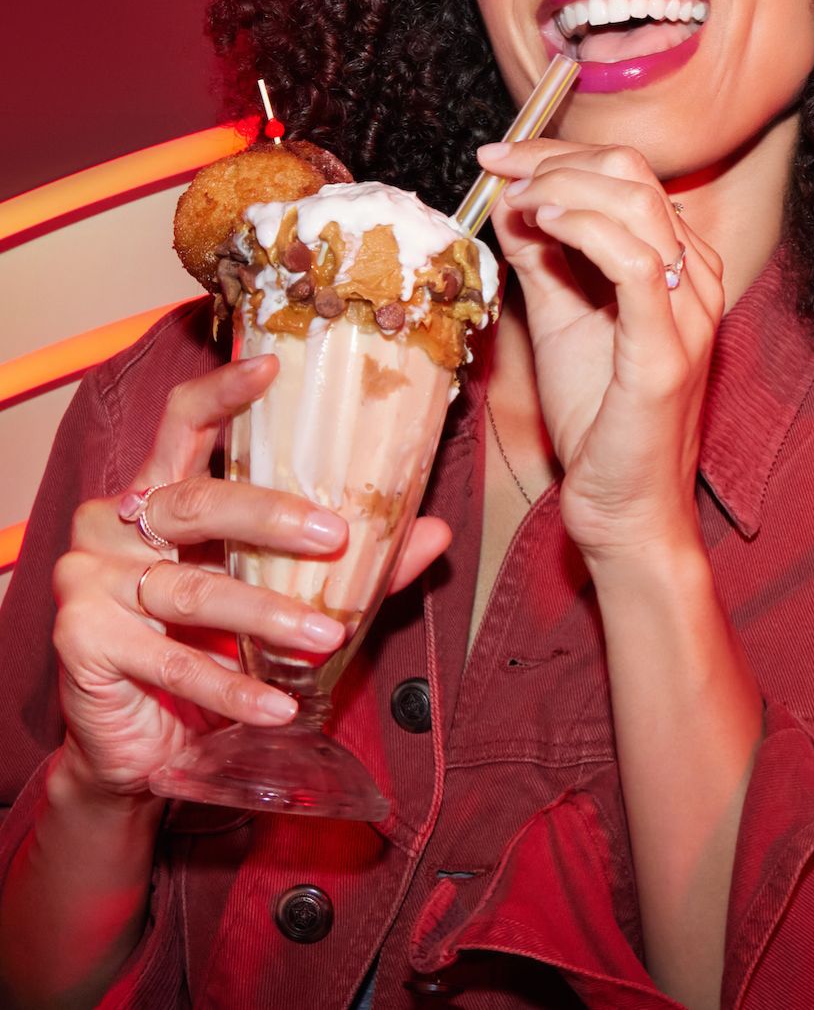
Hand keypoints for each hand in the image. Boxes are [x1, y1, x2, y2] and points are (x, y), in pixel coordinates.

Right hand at [51, 355, 449, 801]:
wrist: (140, 745)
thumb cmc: (207, 649)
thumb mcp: (278, 596)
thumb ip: (349, 565)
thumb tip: (434, 532)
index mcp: (158, 492)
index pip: (182, 423)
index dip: (223, 392)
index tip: (271, 366)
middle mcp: (115, 524)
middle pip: (195, 500)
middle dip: (269, 515)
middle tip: (332, 535)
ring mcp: (91, 580)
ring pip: (191, 588)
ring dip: (266, 613)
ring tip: (326, 635)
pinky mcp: (82, 641)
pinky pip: (171, 662)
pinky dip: (232, 686)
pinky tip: (278, 703)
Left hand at [476, 140, 724, 562]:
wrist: (621, 505)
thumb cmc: (595, 416)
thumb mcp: (558, 314)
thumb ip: (541, 256)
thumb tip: (510, 198)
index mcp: (680, 263)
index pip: (628, 174)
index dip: (559, 152)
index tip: (498, 157)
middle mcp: (697, 278)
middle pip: (634, 175)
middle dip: (556, 158)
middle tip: (498, 167)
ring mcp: (689, 314)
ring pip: (638, 205)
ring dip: (563, 185)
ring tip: (514, 196)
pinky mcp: (668, 353)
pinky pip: (638, 263)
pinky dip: (585, 227)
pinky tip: (542, 222)